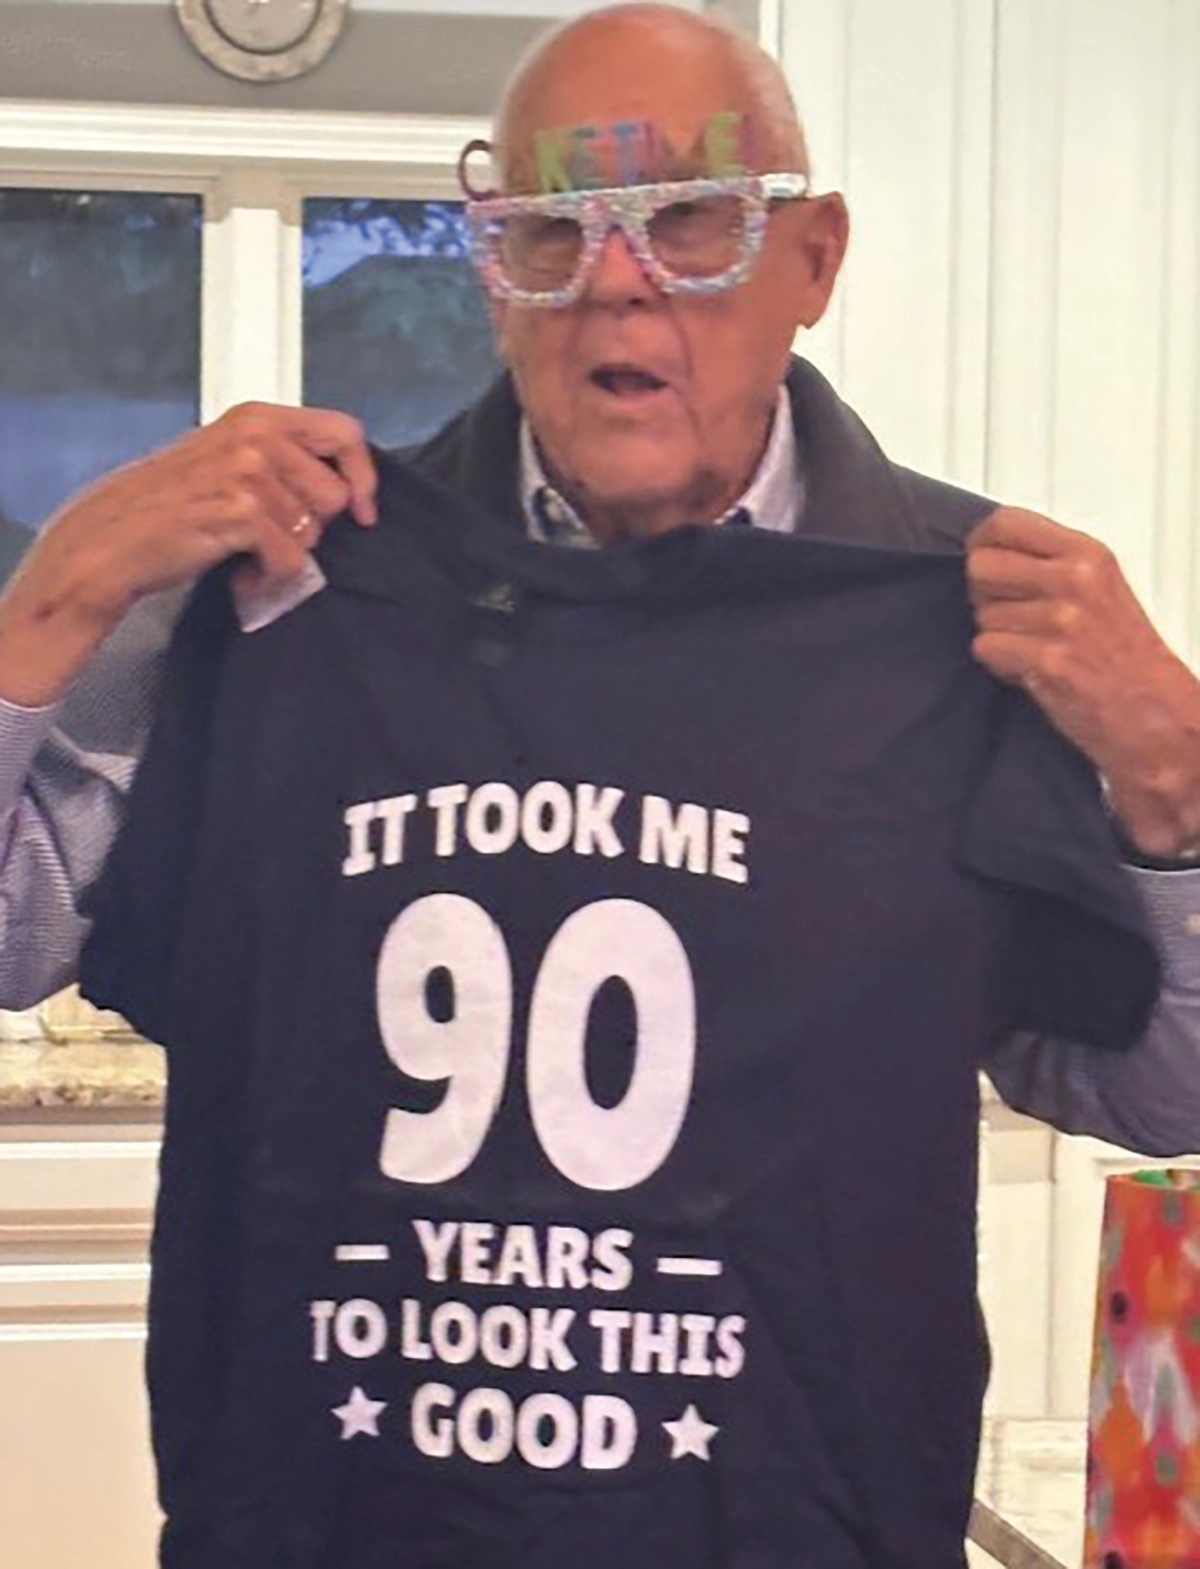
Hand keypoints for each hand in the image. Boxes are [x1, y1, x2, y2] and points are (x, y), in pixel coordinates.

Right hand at [0, 403, 376, 706]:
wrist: (108, 543)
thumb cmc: (167, 508)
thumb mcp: (225, 463)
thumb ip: (279, 462)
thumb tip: (343, 492)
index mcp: (256, 417)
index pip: (344, 431)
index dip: (363, 476)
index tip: (364, 513)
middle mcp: (255, 436)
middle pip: (333, 493)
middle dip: (310, 528)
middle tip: (269, 540)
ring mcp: (246, 471)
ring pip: (311, 530)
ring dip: (283, 555)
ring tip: (246, 557)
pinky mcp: (238, 512)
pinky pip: (290, 558)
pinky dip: (269, 577)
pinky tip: (241, 576)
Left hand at [968, 506, 1199, 857]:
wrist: (1154, 713)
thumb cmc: (1124, 657)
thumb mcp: (1099, 588)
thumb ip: (1051, 565)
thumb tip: (989, 554)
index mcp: (1087, 555)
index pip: (1006, 523)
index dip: (981, 544)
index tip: (983, 560)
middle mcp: (1074, 580)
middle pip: (981, 567)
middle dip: (984, 595)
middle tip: (1012, 616)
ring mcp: (1061, 619)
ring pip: (982, 615)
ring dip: (999, 638)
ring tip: (1035, 650)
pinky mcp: (1047, 659)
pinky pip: (986, 648)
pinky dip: (1000, 666)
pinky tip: (1032, 672)